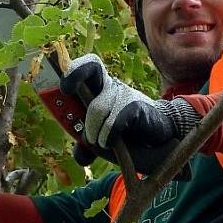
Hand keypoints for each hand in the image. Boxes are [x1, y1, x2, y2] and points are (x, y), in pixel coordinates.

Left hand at [60, 54, 175, 149]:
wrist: (159, 141)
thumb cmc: (129, 136)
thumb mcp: (103, 140)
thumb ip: (89, 146)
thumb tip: (81, 156)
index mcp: (100, 89)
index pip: (86, 68)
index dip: (72, 72)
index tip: (63, 88)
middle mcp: (111, 87)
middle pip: (92, 67)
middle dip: (74, 74)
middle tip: (66, 91)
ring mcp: (124, 95)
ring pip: (97, 108)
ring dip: (92, 131)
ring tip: (99, 143)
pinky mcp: (136, 108)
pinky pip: (114, 121)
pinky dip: (108, 135)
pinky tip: (111, 143)